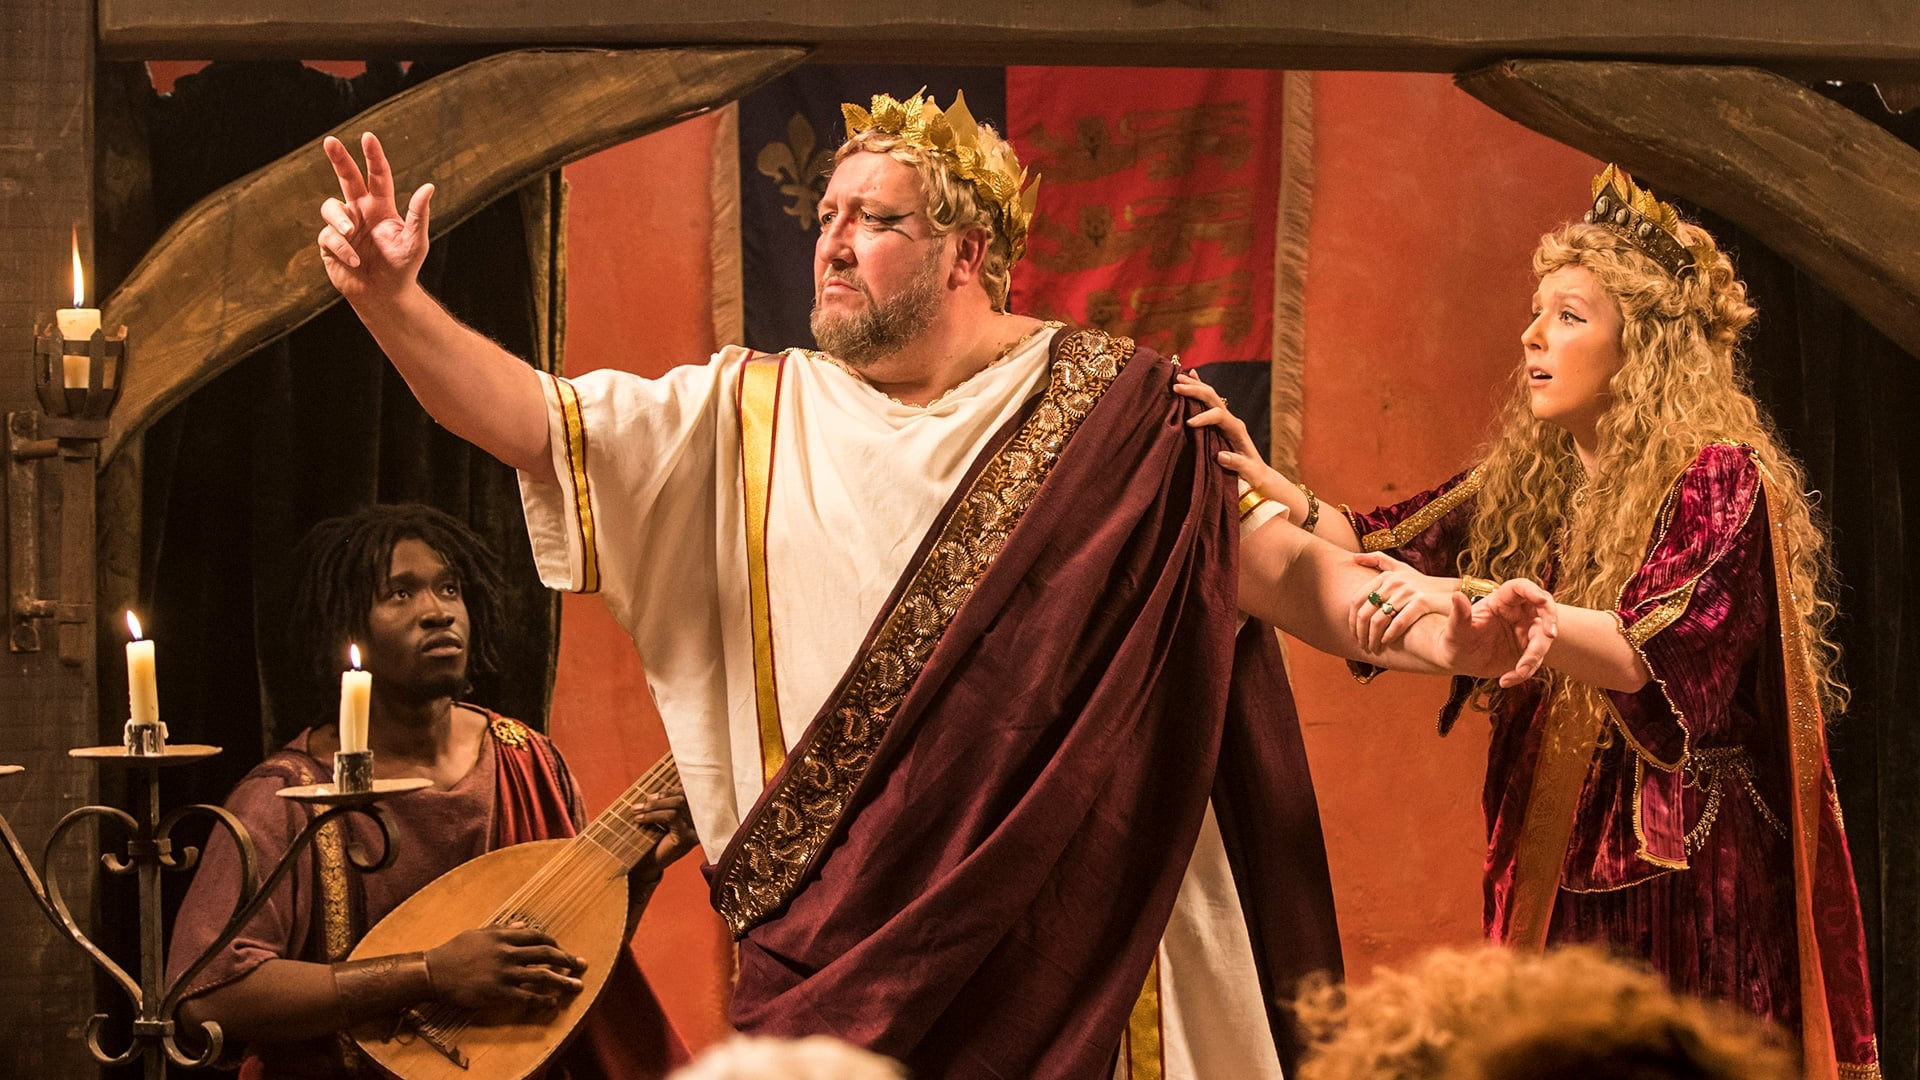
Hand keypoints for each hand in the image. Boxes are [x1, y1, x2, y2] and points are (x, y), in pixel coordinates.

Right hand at [318, 132, 434, 304]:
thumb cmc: (403, 267)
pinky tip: (355, 261)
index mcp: (381, 207)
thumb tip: (428, 186)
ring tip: (350, 232)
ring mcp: (343, 226)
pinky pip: (329, 236)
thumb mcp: (415, 241)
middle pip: (347, 178)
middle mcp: (360, 211)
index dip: (373, 157)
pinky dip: (343, 248)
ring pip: (331, 207)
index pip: (377, 176)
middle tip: (330, 141)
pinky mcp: (329, 243)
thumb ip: (419, 214)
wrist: (384, 295)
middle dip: (338, 159)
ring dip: (340, 219)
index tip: (368, 137)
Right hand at [423, 924, 583, 1015]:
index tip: (562, 950)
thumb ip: (502, 930)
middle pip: (546, 954)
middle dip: (567, 959)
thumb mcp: (479, 933)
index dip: (553, 944)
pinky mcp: (498, 992)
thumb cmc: (454, 952)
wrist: (433, 972)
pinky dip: (543, 1000)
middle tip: (581, 965)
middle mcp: (507, 952)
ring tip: (577, 986)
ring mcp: (504, 973)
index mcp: (503, 936)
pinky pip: (527, 996)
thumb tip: (521, 925)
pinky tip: (552, 1003)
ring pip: (542, 976)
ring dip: (562, 981)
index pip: (537, 937)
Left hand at [630, 788, 697, 881]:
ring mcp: (695, 829)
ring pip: (678, 804)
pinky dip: (653, 815)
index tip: (652, 794)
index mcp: (695, 814)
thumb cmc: (652, 839)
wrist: (647, 866)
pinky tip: (640, 819)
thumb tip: (660, 783)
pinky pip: (671, 817)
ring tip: (636, 809)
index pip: (689, 794)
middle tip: (644, 801)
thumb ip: (664, 802)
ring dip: (654, 805)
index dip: (672, 789)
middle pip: (685, 796)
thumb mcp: (659, 817)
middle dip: (662, 795)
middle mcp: (699, 821)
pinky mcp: (686, 837)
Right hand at [1172, 371, 1288, 499]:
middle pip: (1213, 398)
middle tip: (1177, 386)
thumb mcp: (1248, 472)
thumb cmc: (1253, 474)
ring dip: (1195, 385)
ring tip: (1178, 377)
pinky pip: (1209, 402)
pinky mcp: (1220, 422)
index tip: (1189, 424)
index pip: (1219, 416)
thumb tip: (1221, 456)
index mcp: (1237, 429)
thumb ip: (1236, 464)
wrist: (1259, 473)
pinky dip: (1200, 387)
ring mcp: (1226, 419)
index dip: (1204, 417)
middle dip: (1195, 391)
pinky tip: (1192, 375)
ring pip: (1210, 396)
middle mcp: (1231, 420)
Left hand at [1350, 551, 1461, 652]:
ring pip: (1379, 620)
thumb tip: (1354, 557)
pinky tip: (1386, 643)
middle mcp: (1394, 581)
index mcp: (1386, 575)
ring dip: (1373, 638)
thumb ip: (1379, 561)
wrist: (1452, 593)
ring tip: (1373, 648)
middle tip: (1362, 645)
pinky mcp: (1421, 601)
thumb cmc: (1423, 585)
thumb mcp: (1401, 568)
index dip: (1352, 620)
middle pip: (1365, 612)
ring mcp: (1408, 590)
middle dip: (1360, 633)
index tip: (1353, 634)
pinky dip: (1389, 635)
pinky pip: (1398, 623)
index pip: (1357, 600)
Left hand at [1440, 577, 1557, 687]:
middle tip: (1549, 635)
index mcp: (1500, 601)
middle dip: (1550, 620)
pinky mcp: (1526, 650)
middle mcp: (1517, 613)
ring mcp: (1525, 631)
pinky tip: (1505, 680)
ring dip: (1535, 655)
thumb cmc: (1455, 639)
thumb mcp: (1455, 629)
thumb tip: (1456, 596)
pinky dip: (1524, 672)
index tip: (1542, 600)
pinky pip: (1534, 660)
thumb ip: (1459, 614)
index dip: (1533, 590)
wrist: (1459, 660)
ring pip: (1543, 638)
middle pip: (1543, 609)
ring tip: (1518, 671)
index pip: (1520, 588)